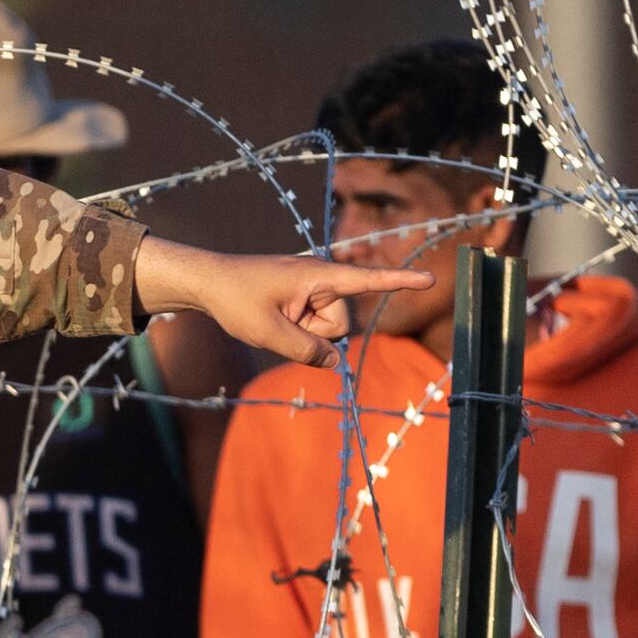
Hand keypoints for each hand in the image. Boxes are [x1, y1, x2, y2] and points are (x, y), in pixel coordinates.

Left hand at [136, 236, 446, 366]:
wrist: (209, 283)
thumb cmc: (236, 300)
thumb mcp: (269, 333)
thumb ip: (306, 351)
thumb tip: (334, 362)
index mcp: (319, 275)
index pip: (367, 280)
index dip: (399, 283)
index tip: (429, 280)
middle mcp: (322, 279)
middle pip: (342, 323)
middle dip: (318, 334)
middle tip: (281, 321)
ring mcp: (313, 290)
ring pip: (329, 330)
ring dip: (305, 334)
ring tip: (275, 318)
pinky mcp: (304, 299)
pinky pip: (315, 327)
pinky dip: (299, 331)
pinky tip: (276, 319)